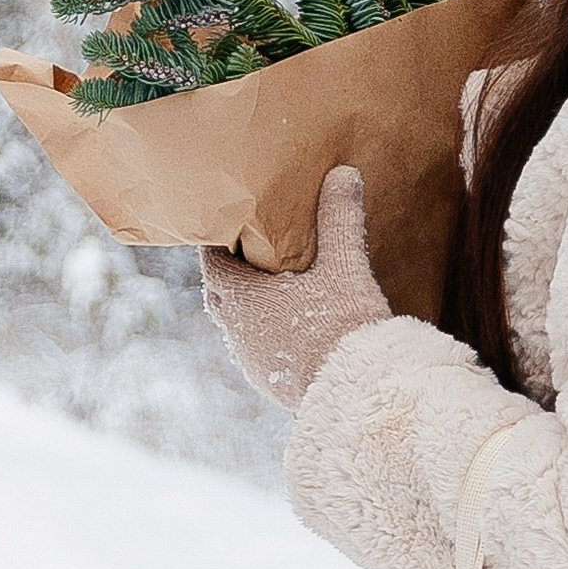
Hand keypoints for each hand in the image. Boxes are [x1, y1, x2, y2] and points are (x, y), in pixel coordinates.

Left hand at [202, 164, 390, 408]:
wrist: (355, 395)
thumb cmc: (342, 326)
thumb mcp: (344, 265)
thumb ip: (340, 218)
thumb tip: (343, 173)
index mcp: (241, 299)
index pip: (211, 263)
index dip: (217, 242)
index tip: (228, 223)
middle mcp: (236, 331)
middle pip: (221, 293)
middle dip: (234, 271)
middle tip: (254, 249)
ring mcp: (251, 360)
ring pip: (239, 324)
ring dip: (252, 304)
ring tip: (277, 285)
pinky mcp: (271, 382)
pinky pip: (259, 348)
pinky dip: (269, 330)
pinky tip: (294, 324)